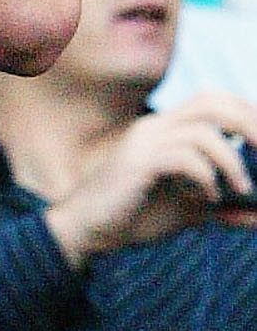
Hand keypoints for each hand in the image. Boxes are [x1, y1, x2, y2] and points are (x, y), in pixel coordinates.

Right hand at [45, 92, 256, 267]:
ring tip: (242, 189)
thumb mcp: (189, 211)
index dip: (246, 111)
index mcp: (167, 128)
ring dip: (232, 160)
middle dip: (249, 123)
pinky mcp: (138, 163)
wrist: (90, 231)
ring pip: (203, 130)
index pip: (213, 99)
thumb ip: (223, 208)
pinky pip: (183, 158)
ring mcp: (146, 141)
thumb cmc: (136, 216)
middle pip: (213, 102)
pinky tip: (208, 198)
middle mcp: (157, 126)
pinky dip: (206, 177)